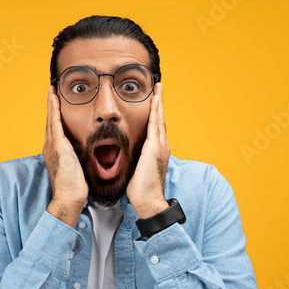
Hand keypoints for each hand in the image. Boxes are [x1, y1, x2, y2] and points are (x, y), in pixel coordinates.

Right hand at [43, 86, 87, 227]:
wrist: (70, 197)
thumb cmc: (75, 187)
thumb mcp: (77, 167)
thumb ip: (78, 157)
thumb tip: (86, 151)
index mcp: (55, 151)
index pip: (55, 129)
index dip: (55, 116)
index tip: (56, 104)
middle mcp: (50, 146)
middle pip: (50, 121)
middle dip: (51, 106)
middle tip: (51, 92)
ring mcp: (52, 145)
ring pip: (51, 119)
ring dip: (51, 103)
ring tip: (51, 90)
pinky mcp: (57, 145)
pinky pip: (54, 122)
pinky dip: (53, 109)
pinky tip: (54, 98)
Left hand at [126, 83, 170, 218]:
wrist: (148, 200)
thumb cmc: (141, 190)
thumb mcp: (137, 170)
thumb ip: (136, 160)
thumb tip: (127, 156)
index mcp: (156, 151)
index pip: (155, 128)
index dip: (155, 114)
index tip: (154, 101)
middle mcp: (161, 146)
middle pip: (160, 119)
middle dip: (159, 103)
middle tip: (159, 88)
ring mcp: (159, 146)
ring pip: (159, 118)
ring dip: (158, 102)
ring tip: (158, 88)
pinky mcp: (154, 147)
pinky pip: (155, 124)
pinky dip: (155, 111)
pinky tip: (154, 100)